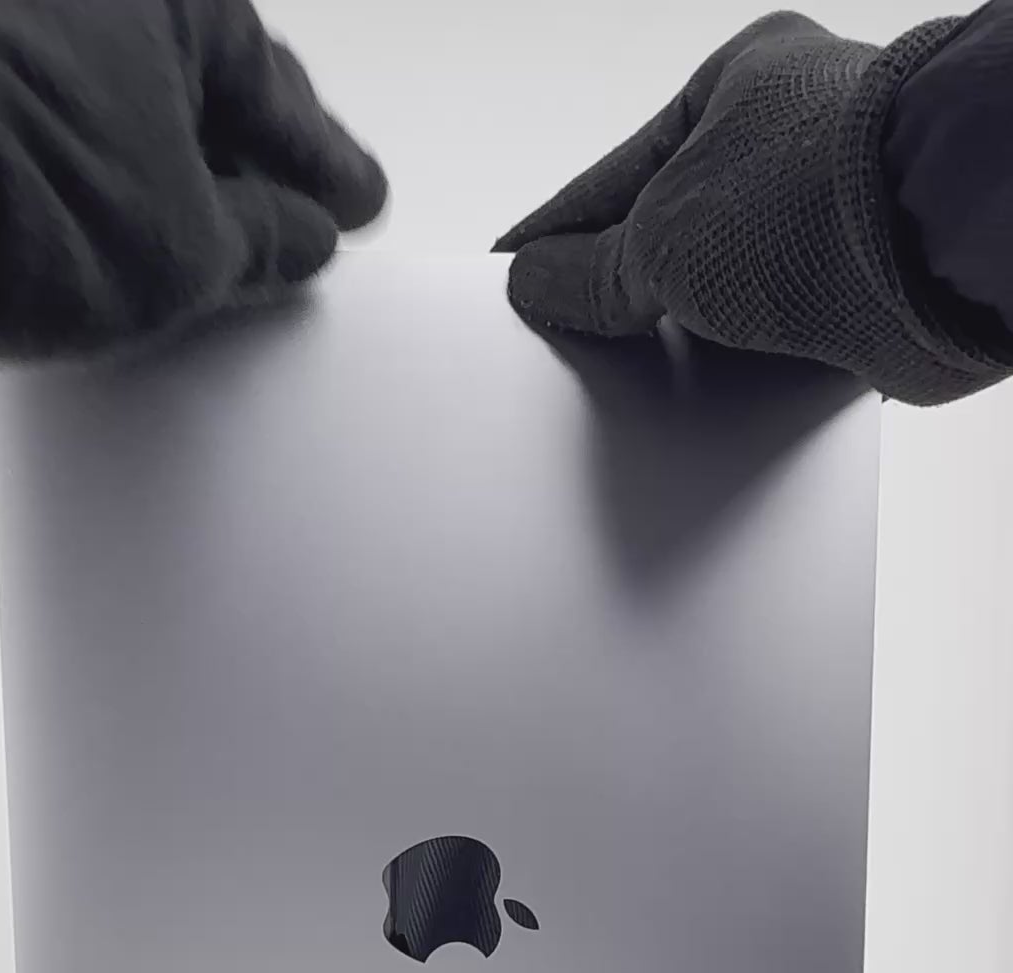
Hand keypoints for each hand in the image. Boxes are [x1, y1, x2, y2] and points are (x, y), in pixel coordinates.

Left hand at [0, 0, 386, 358]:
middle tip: (294, 222)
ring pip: (122, 102)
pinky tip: (110, 230)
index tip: (355, 208)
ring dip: (168, 168)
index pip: (274, 92)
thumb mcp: (190, 248)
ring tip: (204, 246)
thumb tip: (300, 236)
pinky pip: (57, 127)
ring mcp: (12, 30)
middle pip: (194, 83)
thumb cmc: (29, 193)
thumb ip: (264, 239)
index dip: (324, 164)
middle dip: (248, 157)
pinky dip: (96, 173)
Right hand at [494, 10, 1012, 405]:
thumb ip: (592, 273)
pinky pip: (779, 335)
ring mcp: (835, 214)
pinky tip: (711, 398)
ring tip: (639, 381)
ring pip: (730, 289)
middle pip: (675, 232)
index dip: (557, 232)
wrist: (947, 252)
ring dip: (691, 339)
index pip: (617, 172)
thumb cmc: (827, 198)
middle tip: (567, 340)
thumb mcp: (664, 238)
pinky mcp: (866, 285)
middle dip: (624, 292)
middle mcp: (794, 141)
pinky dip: (744, 368)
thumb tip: (536, 284)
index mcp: (740, 85)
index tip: (514, 274)